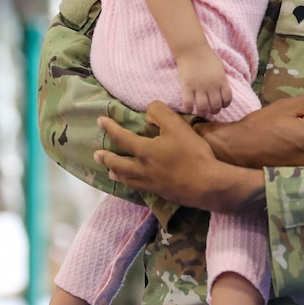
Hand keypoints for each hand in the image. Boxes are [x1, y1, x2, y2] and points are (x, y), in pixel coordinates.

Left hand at [95, 101, 264, 211]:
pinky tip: (136, 183)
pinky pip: (140, 188)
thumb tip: (147, 112)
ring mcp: (151, 183)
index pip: (122, 138)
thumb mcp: (177, 125)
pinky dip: (132, 184)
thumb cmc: (191, 153)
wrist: (206, 184)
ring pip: (127, 179)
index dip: (110, 128)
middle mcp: (143, 169)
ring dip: (116, 173)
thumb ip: (160, 113)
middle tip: (97, 154)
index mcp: (145, 151)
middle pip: (118, 164)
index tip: (100, 121)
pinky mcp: (161, 192)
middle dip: (107, 158)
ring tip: (111, 173)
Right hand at [177, 48, 232, 115]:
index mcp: (221, 81)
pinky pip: (188, 104)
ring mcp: (199, 87)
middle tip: (211, 110)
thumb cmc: (207, 57)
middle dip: (214, 111)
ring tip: (201, 111)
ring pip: (203, 108)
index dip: (225, 105)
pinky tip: (189, 108)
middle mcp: (212, 86)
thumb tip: (222, 91)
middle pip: (216, 106)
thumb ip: (222, 80)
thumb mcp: (220, 68)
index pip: (227, 99)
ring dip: (203, 112)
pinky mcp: (187, 87)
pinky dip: (189, 109)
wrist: (192, 49)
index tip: (221, 105)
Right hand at [196, 91, 303, 168]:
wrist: (235, 150)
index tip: (282, 121)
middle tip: (277, 132)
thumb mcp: (284, 107)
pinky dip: (289, 156)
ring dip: (294, 144)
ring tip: (275, 143)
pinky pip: (298, 160)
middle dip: (298, 131)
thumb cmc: (259, 126)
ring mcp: (303, 170)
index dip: (298, 116)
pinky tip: (276, 154)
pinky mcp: (293, 177)